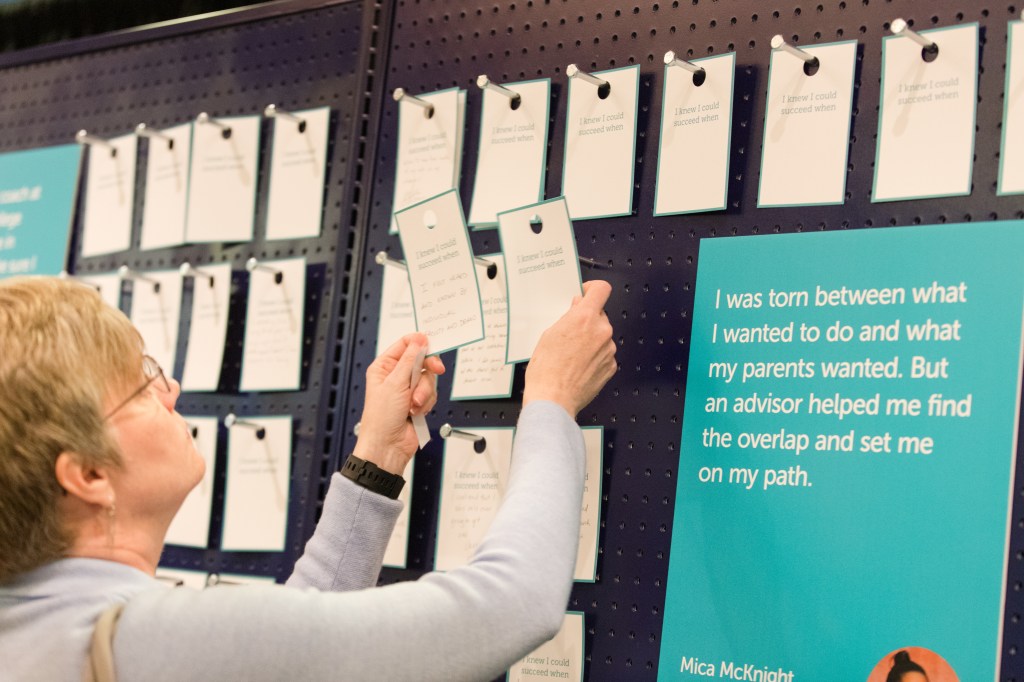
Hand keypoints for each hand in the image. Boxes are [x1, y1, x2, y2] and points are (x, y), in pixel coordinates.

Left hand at [353, 333, 444, 473]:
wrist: (388, 446)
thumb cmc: (381, 418)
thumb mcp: (395, 383)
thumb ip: (410, 359)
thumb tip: (419, 340)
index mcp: (384, 367)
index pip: (405, 345)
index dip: (419, 343)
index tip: (431, 344)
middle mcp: (396, 376)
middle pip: (421, 360)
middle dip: (427, 370)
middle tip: (436, 369)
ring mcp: (408, 389)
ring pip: (428, 379)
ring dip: (424, 392)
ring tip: (414, 404)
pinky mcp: (418, 402)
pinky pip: (431, 394)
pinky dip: (426, 403)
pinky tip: (416, 412)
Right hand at [523, 280, 616, 416]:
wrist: (553, 399)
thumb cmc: (546, 370)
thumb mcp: (549, 334)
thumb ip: (568, 317)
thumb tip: (577, 308)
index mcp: (584, 318)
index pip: (601, 290)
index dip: (593, 289)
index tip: (587, 293)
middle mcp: (601, 331)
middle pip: (599, 315)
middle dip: (587, 320)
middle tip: (570, 332)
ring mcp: (609, 349)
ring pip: (602, 336)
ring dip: (591, 340)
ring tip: (572, 354)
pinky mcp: (611, 366)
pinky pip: (604, 354)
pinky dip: (594, 357)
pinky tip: (579, 365)